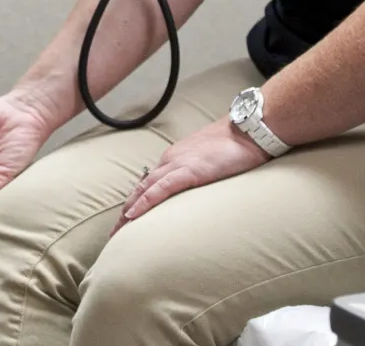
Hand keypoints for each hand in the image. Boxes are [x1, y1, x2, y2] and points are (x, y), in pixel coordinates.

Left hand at [112, 118, 268, 231]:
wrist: (250, 130)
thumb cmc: (237, 145)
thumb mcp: (213, 162)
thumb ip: (202, 174)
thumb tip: (202, 189)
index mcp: (175, 158)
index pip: (149, 183)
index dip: (136, 202)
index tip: (127, 220)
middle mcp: (170, 160)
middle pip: (141, 188)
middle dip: (126, 212)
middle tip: (114, 234)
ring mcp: (177, 164)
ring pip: (145, 190)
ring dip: (129, 212)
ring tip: (118, 232)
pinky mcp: (189, 171)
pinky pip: (160, 189)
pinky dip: (144, 203)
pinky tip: (133, 216)